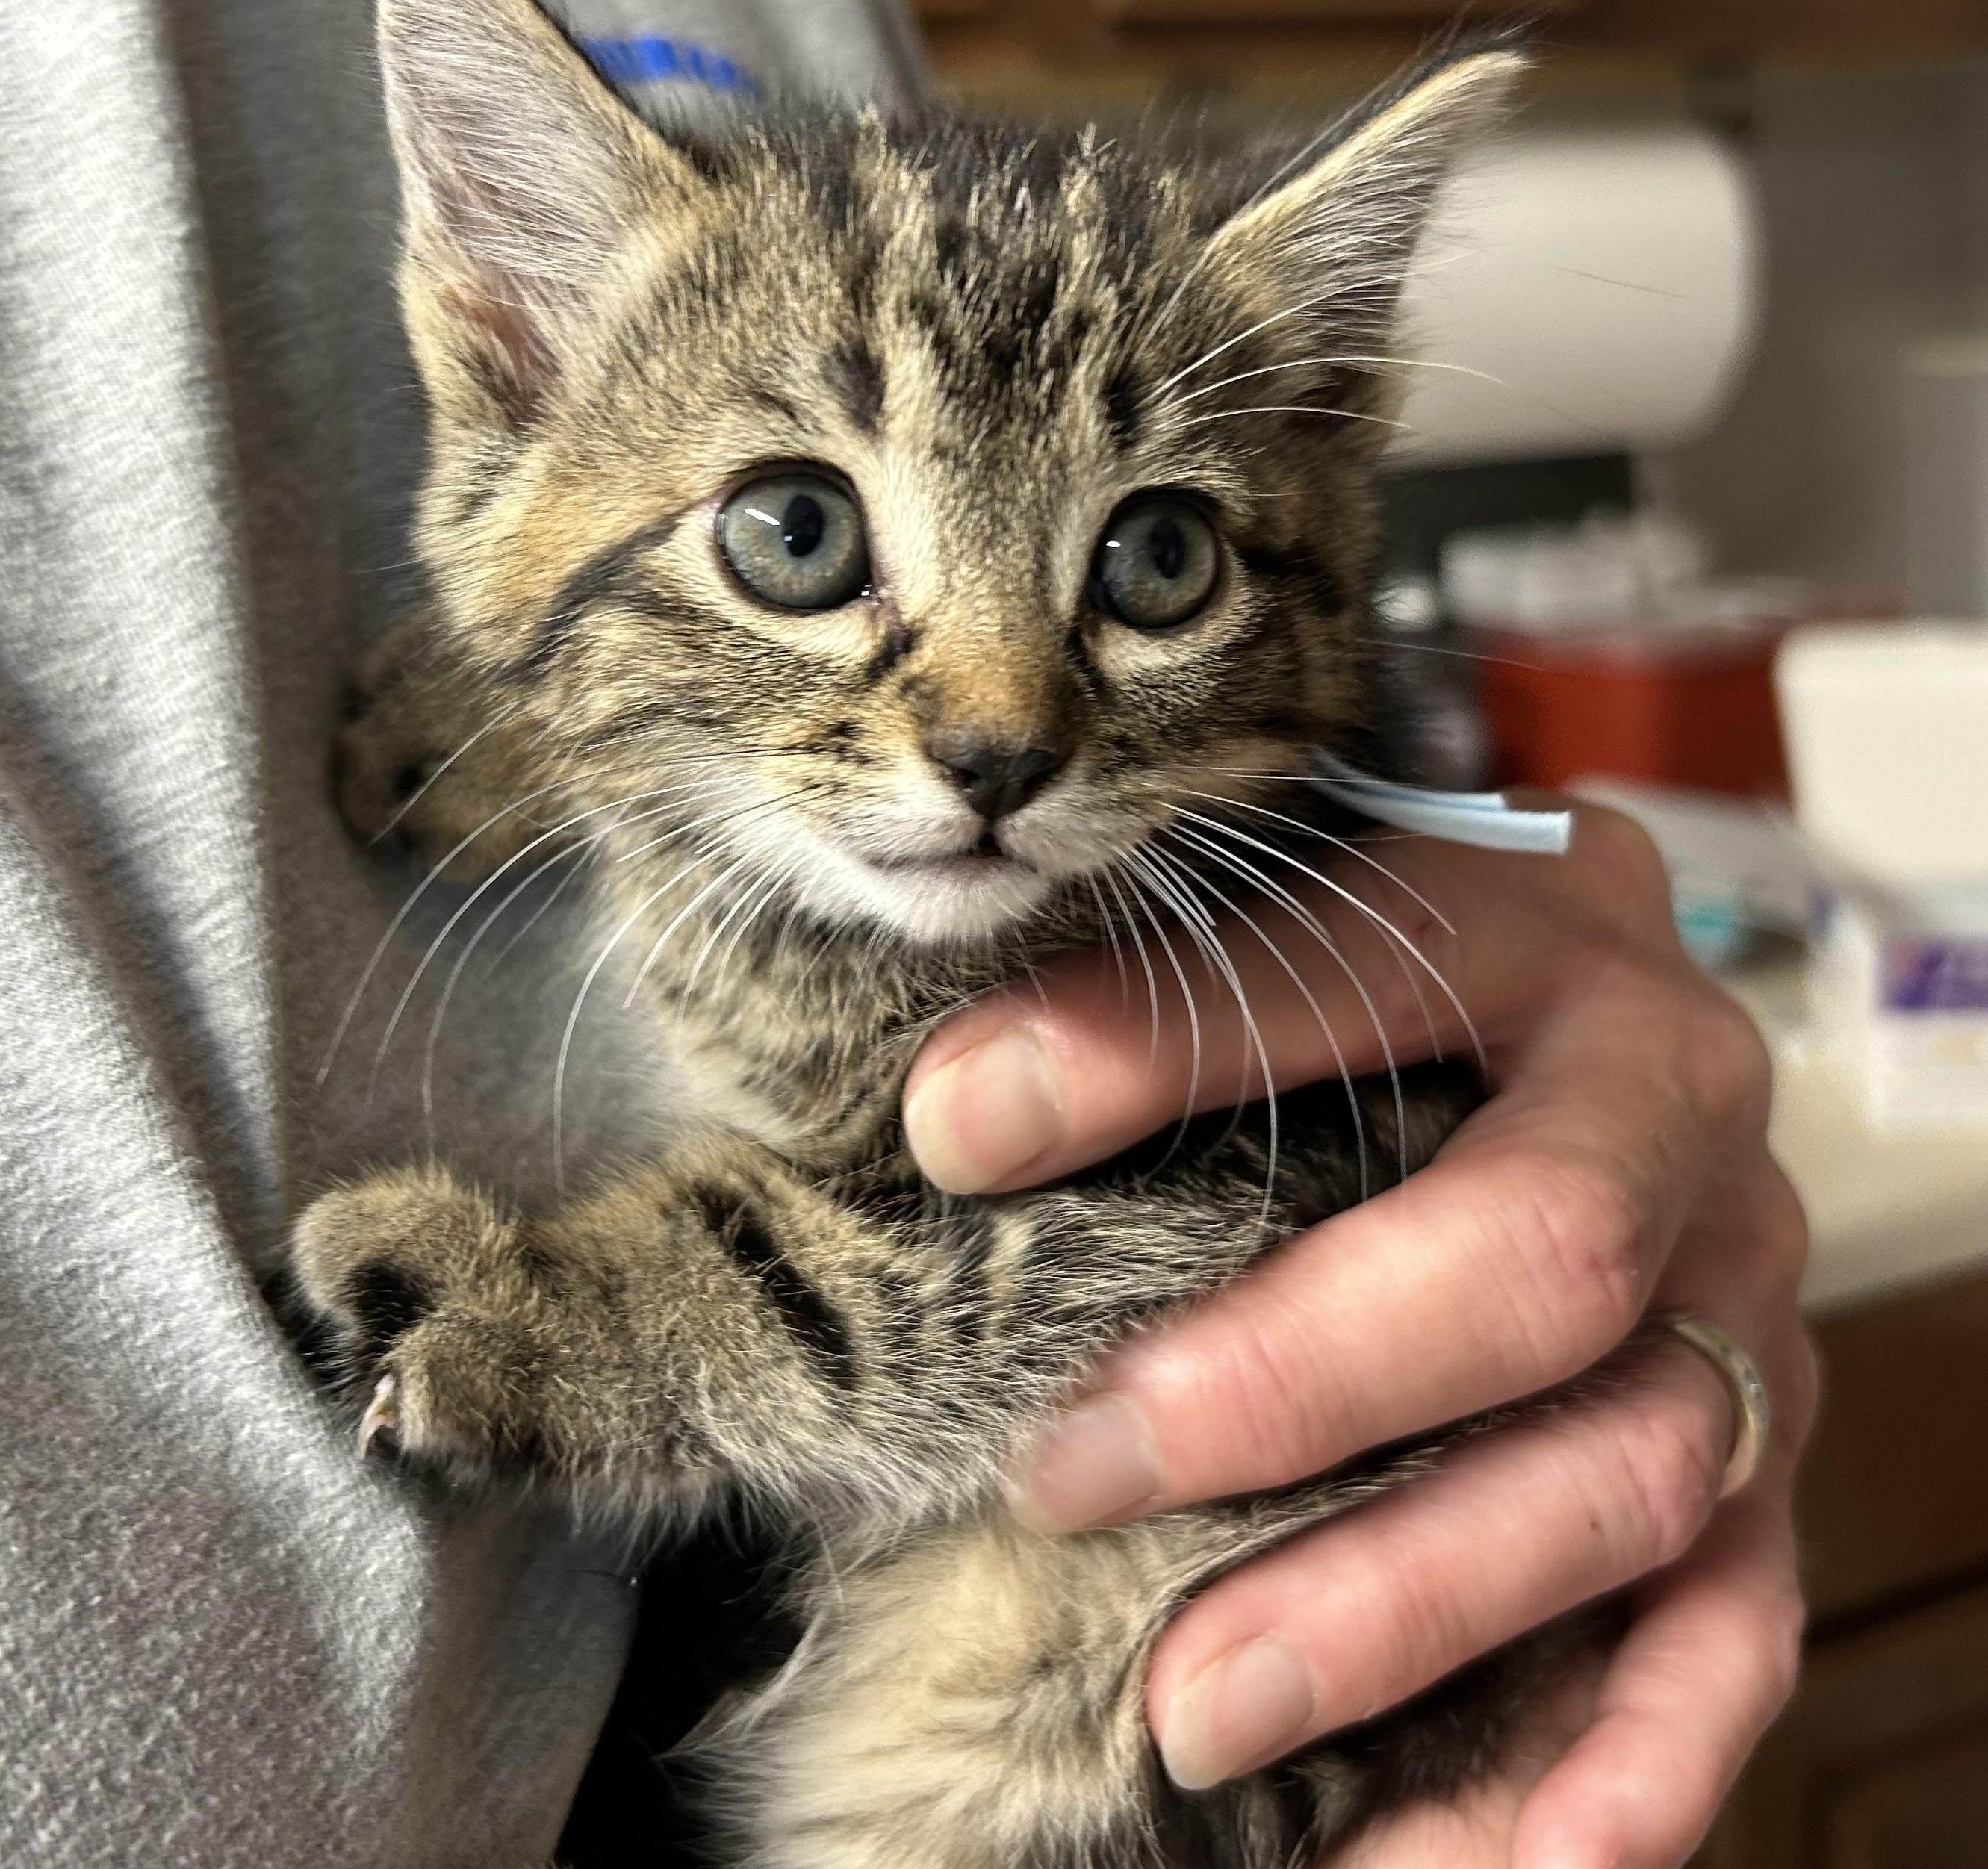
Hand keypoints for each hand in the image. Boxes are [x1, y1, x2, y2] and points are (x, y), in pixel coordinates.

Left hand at [902, 805, 1816, 1867]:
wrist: (1577, 1020)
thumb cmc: (1397, 982)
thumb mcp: (1284, 935)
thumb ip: (1141, 1004)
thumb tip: (957, 1116)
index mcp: (1554, 941)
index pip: (1365, 985)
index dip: (1158, 1064)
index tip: (953, 1141)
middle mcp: (1679, 1133)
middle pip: (1534, 1273)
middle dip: (1292, 1391)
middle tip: (1068, 1475)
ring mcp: (1738, 1317)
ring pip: (1624, 1476)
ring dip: (1412, 1610)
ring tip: (1197, 1711)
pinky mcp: (1757, 1474)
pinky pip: (1729, 1637)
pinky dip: (1623, 1769)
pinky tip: (1491, 1868)